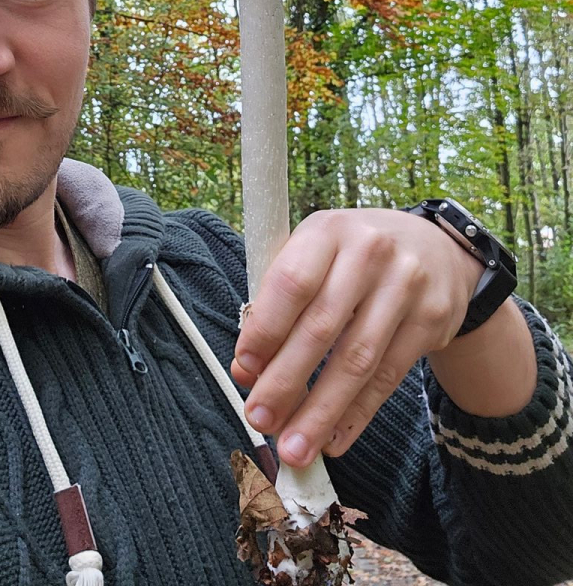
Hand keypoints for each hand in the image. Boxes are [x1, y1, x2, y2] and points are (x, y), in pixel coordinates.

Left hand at [231, 208, 483, 467]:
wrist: (434, 249)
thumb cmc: (353, 257)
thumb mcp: (315, 257)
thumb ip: (278, 305)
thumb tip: (247, 370)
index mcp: (327, 230)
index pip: (291, 283)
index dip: (265, 331)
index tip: (243, 371)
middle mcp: (369, 252)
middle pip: (321, 327)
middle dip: (286, 382)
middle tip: (259, 420)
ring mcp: (406, 285)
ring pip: (357, 361)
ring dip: (320, 412)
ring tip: (294, 447)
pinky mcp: (432, 319)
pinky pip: (388, 377)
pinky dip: (357, 415)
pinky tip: (333, 439)